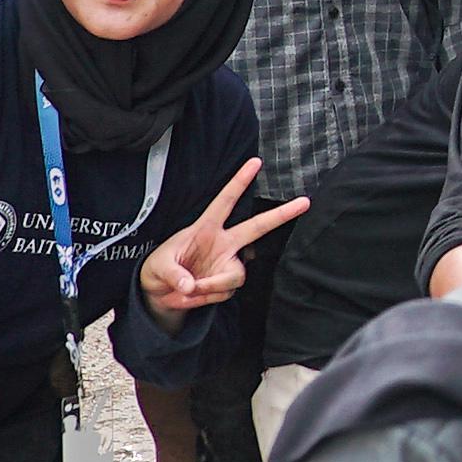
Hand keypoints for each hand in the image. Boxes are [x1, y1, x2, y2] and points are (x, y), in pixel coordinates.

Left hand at [136, 158, 310, 323]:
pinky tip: (191, 296)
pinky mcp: (227, 283)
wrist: (161, 294)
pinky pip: (224, 293)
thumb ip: (174, 275)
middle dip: (281, 214)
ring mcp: (228, 263)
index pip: (224, 201)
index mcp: (204, 228)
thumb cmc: (158, 270)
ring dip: (211, 288)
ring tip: (186, 291)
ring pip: (236, 276)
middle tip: (305, 201)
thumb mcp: (157, 268)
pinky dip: (205, 299)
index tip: (255, 162)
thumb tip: (190, 285)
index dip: (239, 182)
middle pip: (257, 227)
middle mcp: (223, 243)